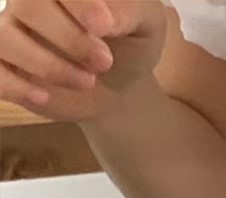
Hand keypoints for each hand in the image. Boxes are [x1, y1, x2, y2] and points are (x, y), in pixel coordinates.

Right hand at [0, 0, 165, 122]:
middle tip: (104, 61)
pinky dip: (13, 84)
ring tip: (86, 81)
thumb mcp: (147, 23)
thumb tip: (103, 17)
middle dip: (67, 36)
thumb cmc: (130, 44)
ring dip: (46, 64)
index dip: (77, 3)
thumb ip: (130, 9)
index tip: (103, 26)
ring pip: (4, 36)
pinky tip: (44, 96)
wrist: (120, 85)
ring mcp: (12, 28)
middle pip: (26, 3)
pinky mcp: (6, 63)